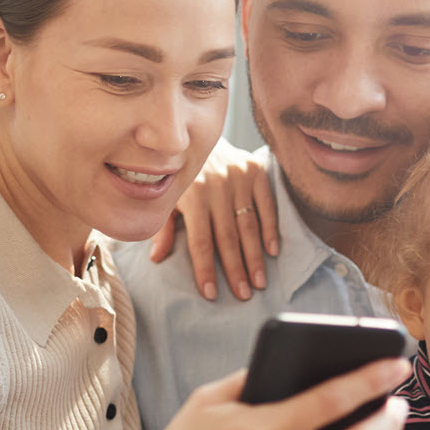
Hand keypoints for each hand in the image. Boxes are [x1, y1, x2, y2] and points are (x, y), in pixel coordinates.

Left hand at [148, 143, 277, 301]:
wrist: (198, 135)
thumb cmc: (179, 174)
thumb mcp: (166, 197)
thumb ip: (162, 227)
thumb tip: (156, 258)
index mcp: (192, 195)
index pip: (200, 241)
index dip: (205, 269)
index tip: (210, 293)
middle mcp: (217, 186)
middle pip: (228, 237)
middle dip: (236, 269)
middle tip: (243, 295)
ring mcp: (238, 177)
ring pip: (249, 225)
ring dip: (255, 256)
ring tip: (259, 282)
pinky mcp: (256, 170)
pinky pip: (267, 204)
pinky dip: (271, 228)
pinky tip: (272, 251)